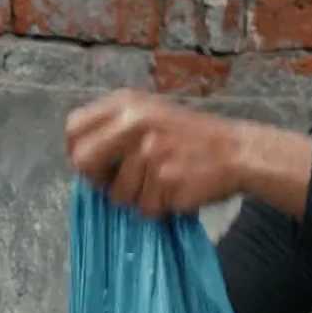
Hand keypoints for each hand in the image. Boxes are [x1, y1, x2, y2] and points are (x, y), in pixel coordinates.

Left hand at [65, 89, 252, 217]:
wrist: (237, 151)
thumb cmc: (190, 137)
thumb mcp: (148, 114)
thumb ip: (113, 129)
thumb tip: (80, 160)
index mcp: (126, 103)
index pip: (74, 128)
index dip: (78, 152)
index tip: (94, 165)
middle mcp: (134, 123)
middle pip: (84, 163)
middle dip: (99, 180)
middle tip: (120, 183)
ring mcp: (149, 152)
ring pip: (117, 195)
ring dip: (137, 198)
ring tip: (162, 182)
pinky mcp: (165, 180)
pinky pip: (145, 208)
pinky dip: (159, 207)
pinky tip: (175, 191)